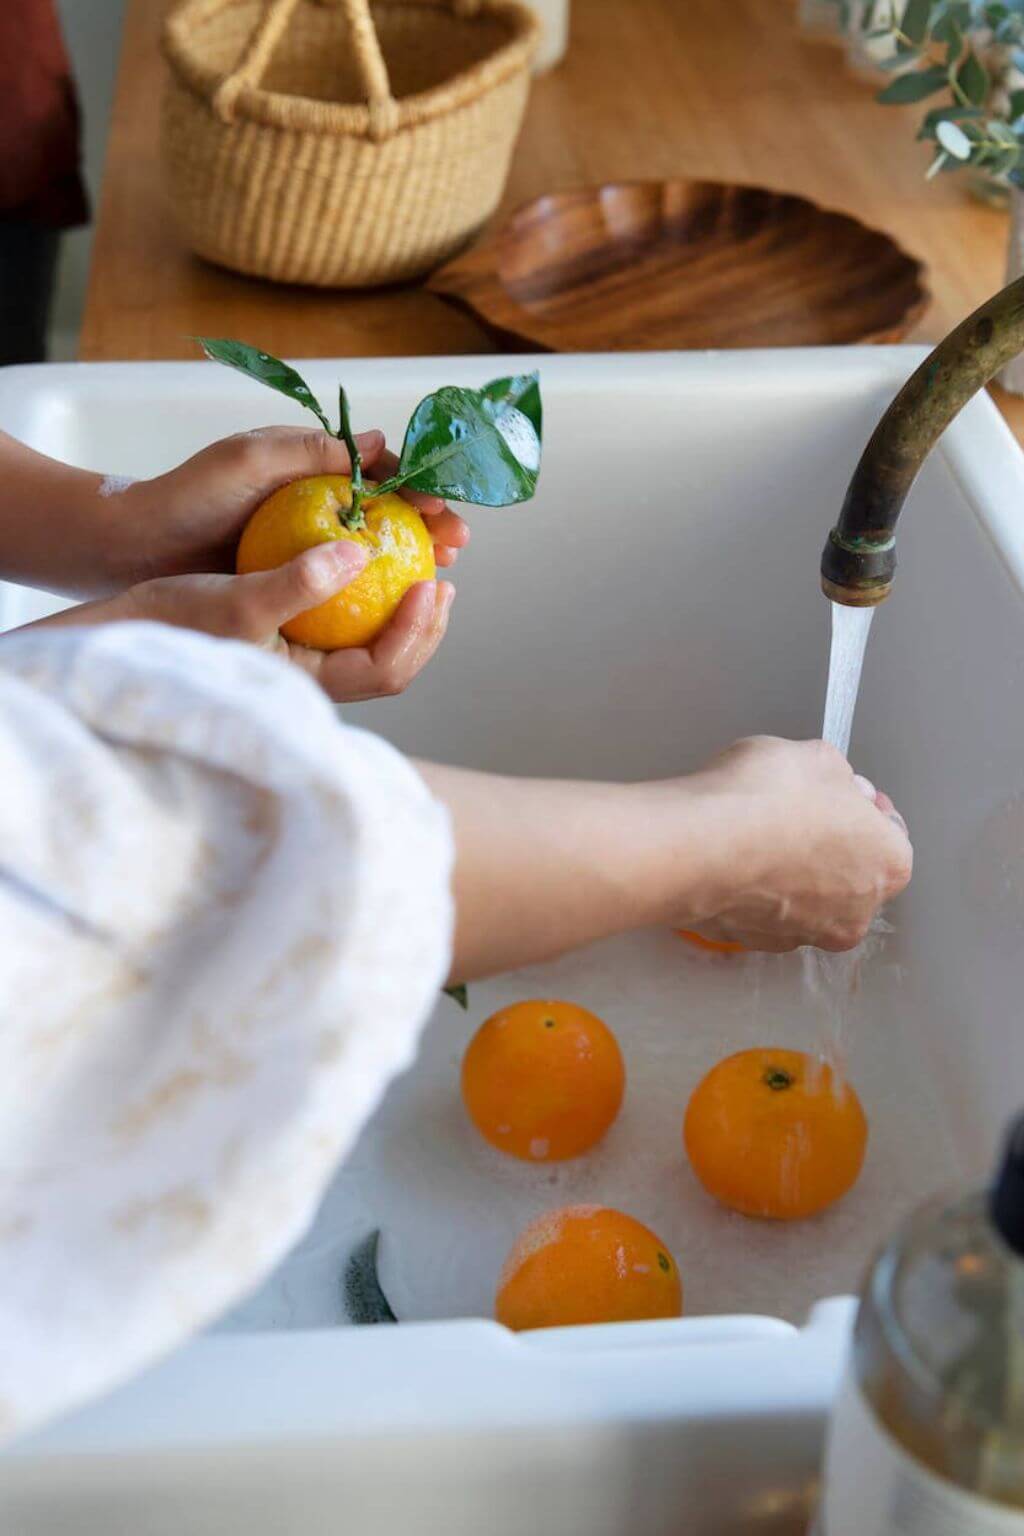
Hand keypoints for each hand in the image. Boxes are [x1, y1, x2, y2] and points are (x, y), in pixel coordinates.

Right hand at [26, 542, 454, 702]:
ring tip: (421, 574)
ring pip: (372, 650)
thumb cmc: (175, 622)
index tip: (431, 584)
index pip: (386, 670)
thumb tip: (360, 555)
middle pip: (390, 666)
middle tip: (442, 580)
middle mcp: (312, 685)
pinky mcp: (290, 647)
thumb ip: (302, 580)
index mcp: (308, 686)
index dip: (418, 630)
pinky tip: (371, 567)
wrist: (125, 635)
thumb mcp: (241, 597)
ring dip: (403, 615)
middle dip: (424, 627)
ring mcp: (303, 669)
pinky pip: (348, 631)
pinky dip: (371, 604)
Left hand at [122, 426, 469, 581]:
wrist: (134, 546)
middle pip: (386, 512)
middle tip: (457, 545)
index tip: (441, 508)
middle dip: (427, 525)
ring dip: (411, 558)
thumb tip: (378, 444)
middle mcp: (313, 504)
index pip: (378, 473)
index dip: (416, 488)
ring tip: (443, 574)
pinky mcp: (291, 577)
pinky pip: (344, 584)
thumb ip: (309, 451)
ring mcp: (304, 544)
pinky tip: (395, 607)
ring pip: (374, 549)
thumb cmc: (185, 496)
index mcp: (308, 469)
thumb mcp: (248, 461)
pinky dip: (376, 591)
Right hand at [673, 736, 911, 951]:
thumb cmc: (763, 801)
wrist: (696, 844)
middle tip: (796, 813)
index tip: (840, 793)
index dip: (863, 807)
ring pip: (807, 899)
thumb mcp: (815, 756)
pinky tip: (736, 860)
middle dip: (829, 845)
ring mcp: (804, 933)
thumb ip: (839, 777)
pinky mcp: (756, 941)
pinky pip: (766, 912)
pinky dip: (756, 890)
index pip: (890, 833)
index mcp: (888, 864)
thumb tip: (837, 787)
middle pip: (851, 873)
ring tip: (758, 835)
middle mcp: (854, 911)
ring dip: (791, 872)